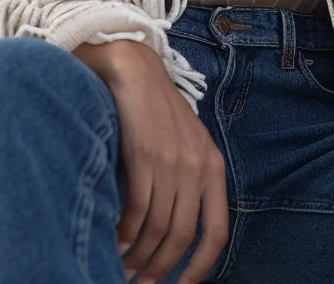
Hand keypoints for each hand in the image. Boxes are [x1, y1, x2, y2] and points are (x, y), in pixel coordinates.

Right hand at [74, 39, 228, 282]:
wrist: (135, 70)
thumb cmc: (158, 112)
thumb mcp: (187, 145)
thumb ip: (190, 182)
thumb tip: (175, 235)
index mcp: (213, 166)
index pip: (217, 231)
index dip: (201, 267)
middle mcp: (197, 165)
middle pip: (182, 236)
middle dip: (161, 267)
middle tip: (142, 282)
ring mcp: (172, 159)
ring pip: (158, 227)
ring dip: (139, 254)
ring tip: (125, 265)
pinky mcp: (144, 153)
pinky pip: (137, 208)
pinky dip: (125, 232)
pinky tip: (116, 239)